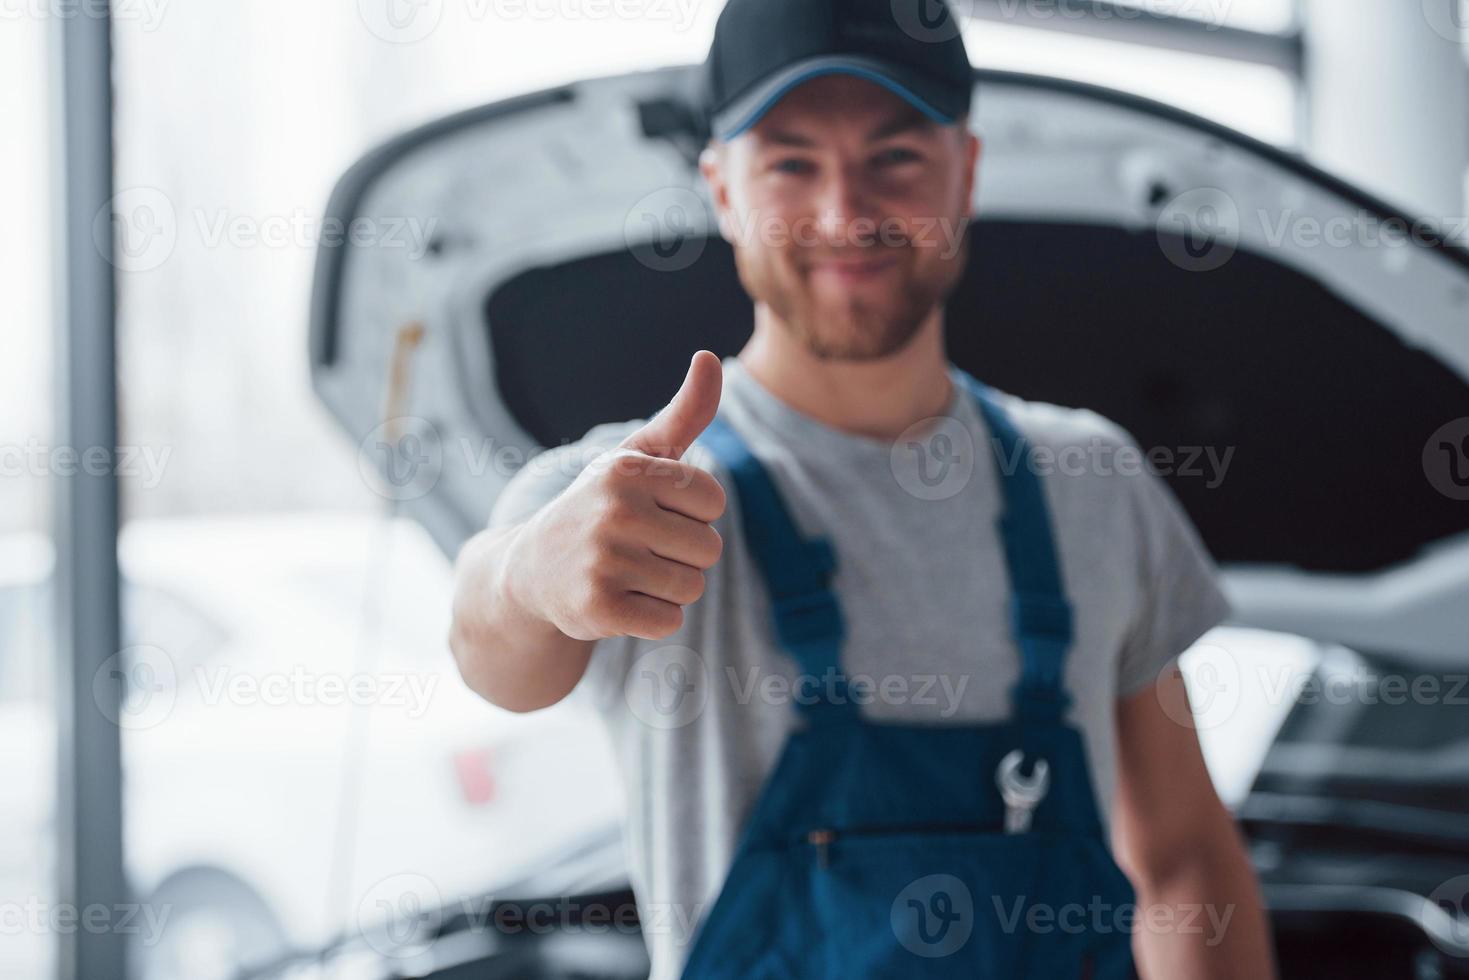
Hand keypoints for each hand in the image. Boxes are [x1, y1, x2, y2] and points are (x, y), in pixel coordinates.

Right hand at [506, 351, 726, 640]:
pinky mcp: (597, 608)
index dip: (692, 515)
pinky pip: (669, 622)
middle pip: (709, 549)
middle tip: (636, 550)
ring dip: (668, 589)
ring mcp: (603, 561)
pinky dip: (652, 619)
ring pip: (691, 587)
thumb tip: (709, 357)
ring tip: (627, 574)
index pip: (713, 501)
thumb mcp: (637, 459)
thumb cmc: (601, 508)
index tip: (653, 513)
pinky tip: (619, 602)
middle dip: (682, 556)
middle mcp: (613, 511)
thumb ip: (683, 414)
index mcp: (627, 471)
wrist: (530, 571)